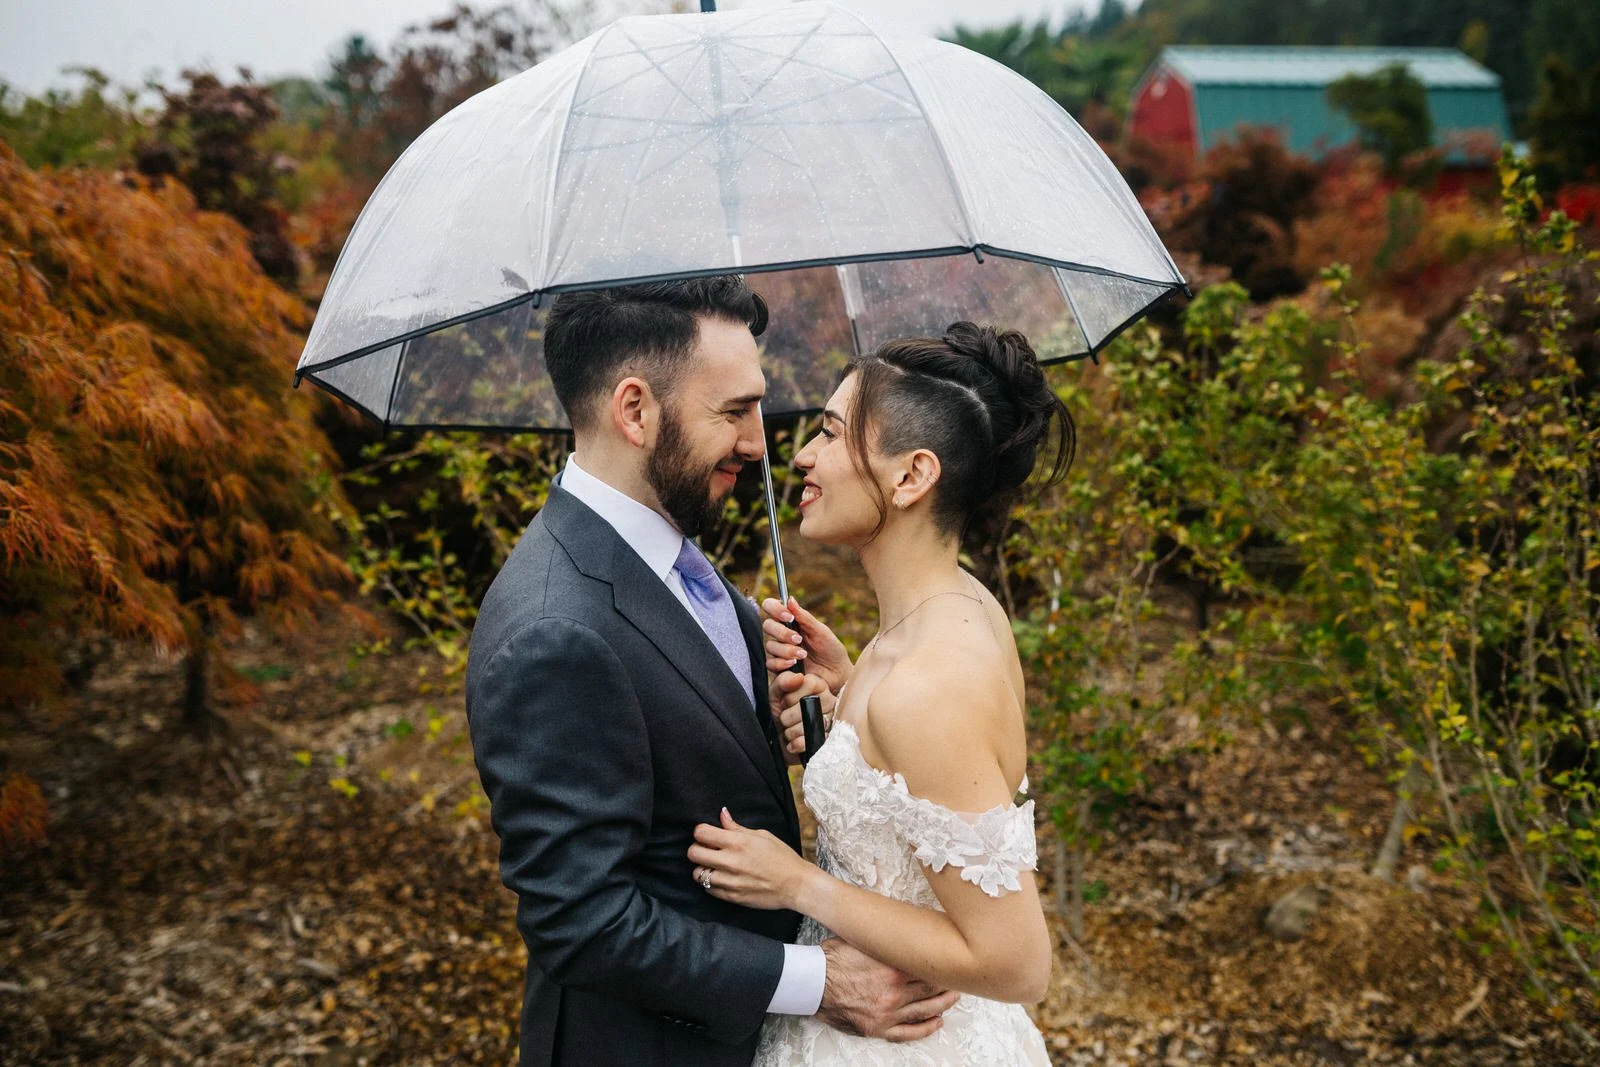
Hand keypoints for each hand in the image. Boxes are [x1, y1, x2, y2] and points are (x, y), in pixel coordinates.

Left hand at [689, 808, 817, 911]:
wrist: (795, 884)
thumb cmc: (782, 857)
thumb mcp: (762, 836)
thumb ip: (737, 828)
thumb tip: (722, 814)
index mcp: (738, 842)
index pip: (701, 833)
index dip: (701, 832)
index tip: (707, 835)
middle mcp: (730, 862)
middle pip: (693, 853)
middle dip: (697, 849)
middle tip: (707, 850)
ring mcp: (730, 881)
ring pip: (697, 874)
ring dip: (703, 868)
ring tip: (713, 866)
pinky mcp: (731, 897)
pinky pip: (708, 889)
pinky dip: (711, 883)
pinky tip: (722, 878)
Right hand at [761, 596, 850, 692]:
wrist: (837, 674)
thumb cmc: (830, 650)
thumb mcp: (821, 631)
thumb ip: (804, 617)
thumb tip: (790, 599)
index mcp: (791, 621)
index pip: (770, 607)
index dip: (774, 608)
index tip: (788, 616)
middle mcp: (782, 634)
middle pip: (767, 625)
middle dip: (782, 633)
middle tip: (799, 639)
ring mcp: (779, 651)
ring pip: (770, 646)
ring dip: (786, 649)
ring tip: (803, 655)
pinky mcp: (779, 668)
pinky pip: (770, 663)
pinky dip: (782, 662)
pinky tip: (794, 664)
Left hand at [770, 671, 834, 760]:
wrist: (776, 735)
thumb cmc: (780, 710)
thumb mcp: (776, 692)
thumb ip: (784, 681)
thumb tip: (798, 678)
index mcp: (817, 684)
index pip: (809, 683)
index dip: (789, 696)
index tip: (783, 702)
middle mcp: (827, 700)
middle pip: (807, 706)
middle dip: (788, 715)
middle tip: (785, 717)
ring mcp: (829, 719)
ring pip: (809, 724)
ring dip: (791, 730)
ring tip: (788, 729)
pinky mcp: (826, 737)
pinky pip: (813, 740)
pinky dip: (798, 744)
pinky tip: (792, 743)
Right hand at [816, 939, 958, 1041]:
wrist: (812, 983)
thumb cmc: (833, 959)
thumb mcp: (862, 940)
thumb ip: (885, 940)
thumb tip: (902, 929)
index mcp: (892, 968)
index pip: (928, 967)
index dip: (942, 964)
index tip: (951, 958)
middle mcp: (894, 992)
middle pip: (931, 988)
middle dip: (947, 983)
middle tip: (958, 978)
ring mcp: (888, 1013)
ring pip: (925, 1011)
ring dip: (943, 1005)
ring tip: (953, 999)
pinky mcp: (878, 1028)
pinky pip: (908, 1033)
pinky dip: (926, 1029)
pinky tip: (937, 1023)